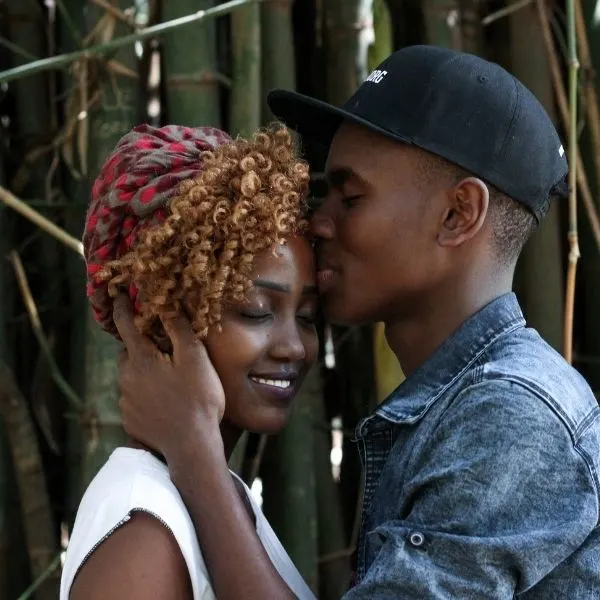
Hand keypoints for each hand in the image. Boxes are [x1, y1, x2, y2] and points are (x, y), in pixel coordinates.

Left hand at [113, 294, 224, 460]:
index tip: (119, 293)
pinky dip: (145, 391)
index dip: (122, 305)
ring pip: (131, 374)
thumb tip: (166, 305)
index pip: (125, 324)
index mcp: (140, 359)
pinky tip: (165, 398)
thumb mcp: (195, 358)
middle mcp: (126, 377)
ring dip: (143, 369)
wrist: (191, 446)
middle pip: (128, 350)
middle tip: (162, 344)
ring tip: (168, 375)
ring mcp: (126, 400)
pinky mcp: (130, 419)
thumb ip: (179, 329)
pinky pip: (134, 396)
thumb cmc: (199, 399)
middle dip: (140, 343)